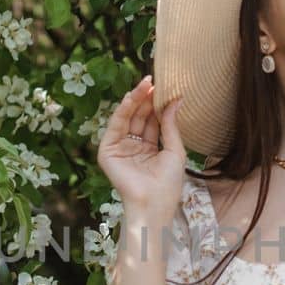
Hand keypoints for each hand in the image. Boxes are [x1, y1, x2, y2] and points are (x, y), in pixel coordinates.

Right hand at [96, 74, 185, 220]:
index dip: (157, 105)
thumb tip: (176, 100)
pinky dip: (122, 111)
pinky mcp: (107, 152)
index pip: (151, 121)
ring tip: (145, 85)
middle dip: (146, 99)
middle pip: (139, 117)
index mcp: (149, 148)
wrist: (154, 203)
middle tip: (154, 81)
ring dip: (135, 100)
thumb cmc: (168, 183)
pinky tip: (131, 98)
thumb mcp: (174, 150)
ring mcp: (120, 148)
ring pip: (127, 118)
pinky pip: (115, 127)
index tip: (164, 87)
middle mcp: (133, 146)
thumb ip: (171, 125)